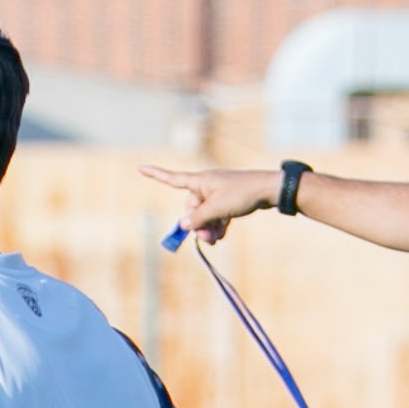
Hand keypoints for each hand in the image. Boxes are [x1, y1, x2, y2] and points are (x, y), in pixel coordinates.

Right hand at [139, 164, 283, 246]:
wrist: (268, 190)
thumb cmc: (242, 194)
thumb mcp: (217, 209)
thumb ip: (198, 218)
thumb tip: (184, 225)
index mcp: (200, 181)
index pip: (173, 179)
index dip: (156, 175)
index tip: (140, 168)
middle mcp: (206, 185)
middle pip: (192, 207)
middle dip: (196, 224)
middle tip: (206, 239)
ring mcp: (217, 192)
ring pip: (205, 213)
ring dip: (207, 228)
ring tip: (216, 240)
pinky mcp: (228, 199)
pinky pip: (216, 214)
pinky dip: (217, 224)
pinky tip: (222, 235)